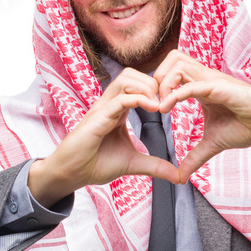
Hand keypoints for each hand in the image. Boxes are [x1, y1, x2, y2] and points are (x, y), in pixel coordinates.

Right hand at [28, 68, 180, 206]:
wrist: (72, 174)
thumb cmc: (96, 164)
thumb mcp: (134, 164)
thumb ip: (155, 166)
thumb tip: (178, 176)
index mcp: (118, 109)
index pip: (138, 84)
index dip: (157, 89)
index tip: (171, 104)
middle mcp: (110, 104)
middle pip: (133, 74)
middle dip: (154, 83)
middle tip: (167, 103)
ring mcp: (103, 108)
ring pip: (126, 79)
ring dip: (147, 87)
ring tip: (160, 105)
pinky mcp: (97, 117)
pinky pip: (119, 98)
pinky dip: (138, 99)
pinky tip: (153, 109)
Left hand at [154, 50, 250, 183]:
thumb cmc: (247, 126)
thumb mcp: (212, 144)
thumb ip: (195, 157)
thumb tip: (181, 176)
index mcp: (200, 87)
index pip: (172, 73)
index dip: (158, 87)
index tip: (152, 109)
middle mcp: (204, 79)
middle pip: (171, 60)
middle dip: (156, 79)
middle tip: (152, 103)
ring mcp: (212, 80)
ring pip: (178, 63)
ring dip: (163, 84)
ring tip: (159, 107)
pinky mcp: (220, 87)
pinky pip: (192, 84)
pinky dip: (175, 94)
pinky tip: (166, 109)